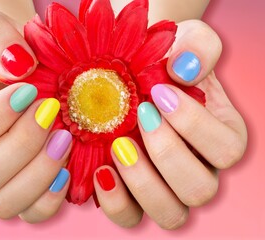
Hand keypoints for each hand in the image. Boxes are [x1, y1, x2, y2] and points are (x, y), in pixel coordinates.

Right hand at [0, 11, 71, 222]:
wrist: (27, 70)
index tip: (28, 91)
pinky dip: (52, 196)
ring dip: (40, 173)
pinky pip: (33, 211)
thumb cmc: (7, 51)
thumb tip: (18, 67)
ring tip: (65, 138)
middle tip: (53, 112)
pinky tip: (68, 166)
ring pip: (5, 203)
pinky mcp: (25, 188)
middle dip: (24, 145)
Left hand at [93, 20, 246, 228]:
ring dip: (143, 183)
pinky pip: (131, 217)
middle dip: (167, 153)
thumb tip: (183, 69)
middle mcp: (200, 170)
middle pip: (200, 189)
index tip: (160, 93)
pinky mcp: (134, 197)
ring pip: (170, 213)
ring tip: (119, 147)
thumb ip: (198, 47)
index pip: (226, 149)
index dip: (193, 124)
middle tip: (141, 117)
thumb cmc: (163, 61)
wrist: (133, 73)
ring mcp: (167, 189)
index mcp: (222, 138)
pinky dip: (115, 201)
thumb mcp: (186, 43)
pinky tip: (102, 171)